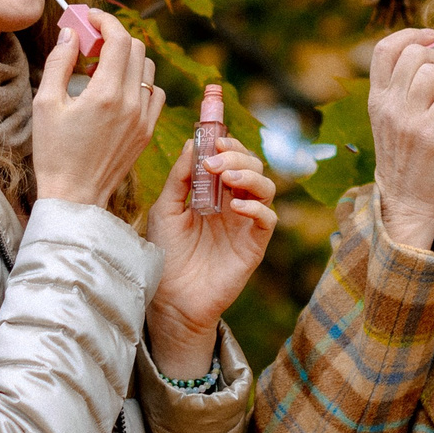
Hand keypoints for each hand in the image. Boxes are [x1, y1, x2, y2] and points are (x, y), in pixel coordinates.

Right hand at [31, 11, 161, 207]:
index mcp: (107, 94)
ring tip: (101, 70)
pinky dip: (140, 82)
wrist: (75, 196)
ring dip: (128, 59)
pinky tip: (119, 91)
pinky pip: (155, 93)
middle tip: (90, 44)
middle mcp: (132, 103)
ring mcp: (144, 118)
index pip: (119, 39)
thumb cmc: (54, 152)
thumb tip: (70, 33)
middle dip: (114, 37)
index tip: (89, 18)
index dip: (105, 20)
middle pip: (136, 48)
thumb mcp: (46, 104)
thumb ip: (60, 62)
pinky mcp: (148, 131)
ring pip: (149, 69)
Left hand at [145, 134, 277, 377]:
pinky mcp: (254, 245)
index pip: (229, 156)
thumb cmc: (165, 255)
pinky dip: (257, 207)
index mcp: (212, 192)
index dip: (226, 139)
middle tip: (215, 160)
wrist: (169, 299)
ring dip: (249, 175)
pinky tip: (236, 207)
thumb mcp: (165, 209)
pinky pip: (268, 219)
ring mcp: (245, 224)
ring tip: (226, 178)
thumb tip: (194, 143)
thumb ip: (180, 178)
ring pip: (266, 187)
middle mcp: (232, 203)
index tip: (213, 132)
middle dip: (236, 155)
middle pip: (251, 166)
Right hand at [367, 27, 433, 248]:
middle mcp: (387, 106)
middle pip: (416, 54)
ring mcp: (407, 121)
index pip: (385, 48)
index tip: (432, 38)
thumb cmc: (406, 156)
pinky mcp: (430, 136)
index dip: (411, 34)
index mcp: (376, 99)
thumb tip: (431, 46)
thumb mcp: (391, 118)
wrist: (406, 202)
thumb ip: (401, 86)